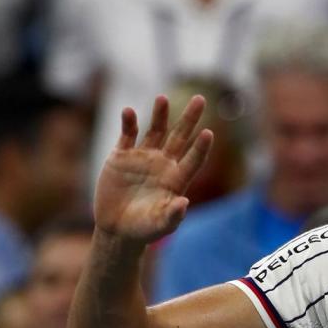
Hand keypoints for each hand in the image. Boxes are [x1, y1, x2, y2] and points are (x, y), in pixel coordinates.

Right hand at [94, 95, 212, 243]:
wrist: (118, 229)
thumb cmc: (145, 229)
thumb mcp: (161, 225)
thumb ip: (173, 215)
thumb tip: (184, 202)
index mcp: (177, 179)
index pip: (194, 159)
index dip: (201, 147)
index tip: (209, 133)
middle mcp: (163, 164)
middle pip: (180, 136)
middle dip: (189, 118)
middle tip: (201, 98)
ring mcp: (143, 158)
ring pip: (155, 130)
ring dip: (159, 114)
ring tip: (163, 98)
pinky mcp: (121, 157)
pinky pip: (127, 135)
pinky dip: (128, 123)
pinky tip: (129, 112)